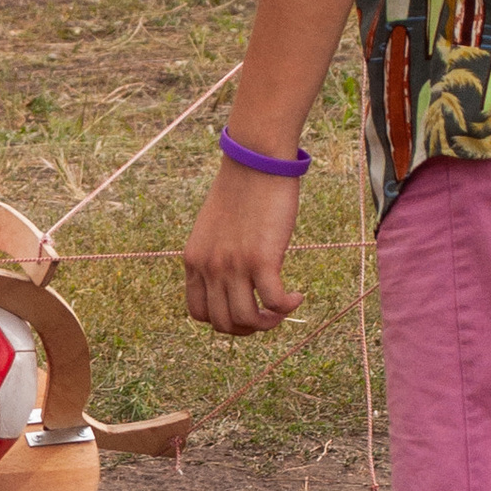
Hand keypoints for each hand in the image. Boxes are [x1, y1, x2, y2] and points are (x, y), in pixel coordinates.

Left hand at [182, 158, 305, 335]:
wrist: (255, 162)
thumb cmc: (241, 190)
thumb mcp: (214, 228)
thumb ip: (216, 254)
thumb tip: (233, 280)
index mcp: (193, 260)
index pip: (198, 313)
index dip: (223, 321)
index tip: (244, 310)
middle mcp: (209, 267)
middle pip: (223, 324)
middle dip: (248, 329)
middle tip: (268, 316)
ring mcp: (233, 265)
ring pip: (247, 320)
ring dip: (269, 323)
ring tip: (284, 308)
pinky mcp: (261, 259)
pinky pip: (274, 303)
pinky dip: (287, 307)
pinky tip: (297, 296)